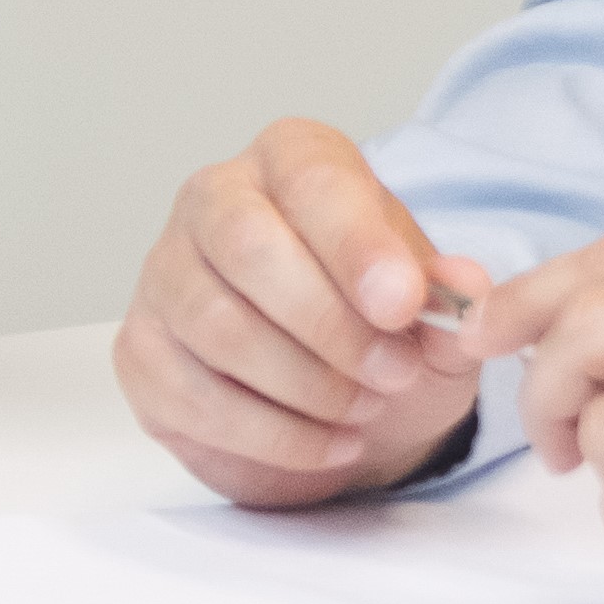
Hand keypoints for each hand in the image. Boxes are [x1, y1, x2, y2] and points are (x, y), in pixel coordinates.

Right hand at [118, 121, 493, 509]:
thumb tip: (461, 285)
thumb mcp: (434, 310)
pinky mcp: (141, 352)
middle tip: (395, 372)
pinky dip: (276, 434)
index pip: (311, 181)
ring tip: (367, 409)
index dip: (357, 245)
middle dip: (329, 323)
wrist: (343, 394)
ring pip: (217, 327)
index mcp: (290, 160)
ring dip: (306, 384)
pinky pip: (196, 397)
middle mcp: (213, 200)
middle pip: (247, 247)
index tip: (403, 305)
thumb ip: (449, 296)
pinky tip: (332, 443)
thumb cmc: (379, 325)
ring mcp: (165, 275)